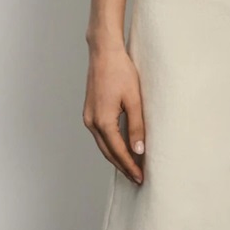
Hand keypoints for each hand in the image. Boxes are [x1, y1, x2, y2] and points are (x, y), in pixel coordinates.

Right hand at [83, 44, 145, 184]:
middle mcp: (91, 122)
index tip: (140, 177)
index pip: (118, 152)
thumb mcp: (133, 99)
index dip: (130, 166)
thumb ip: (136, 126)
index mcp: (103, 121)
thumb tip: (139, 150)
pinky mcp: (90, 111)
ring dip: (116, 156)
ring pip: (103, 144)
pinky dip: (111, 143)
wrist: (104, 52)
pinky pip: (100, 134)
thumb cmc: (120, 71)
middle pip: (108, 152)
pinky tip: (121, 145)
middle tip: (137, 177)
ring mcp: (88, 117)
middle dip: (122, 166)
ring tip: (131, 165)